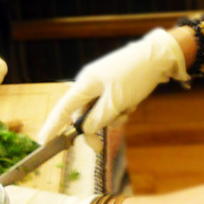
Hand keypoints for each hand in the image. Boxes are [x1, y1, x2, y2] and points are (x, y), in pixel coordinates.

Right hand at [38, 28, 188, 146]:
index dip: (53, 125)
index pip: (63, 108)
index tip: (43, 141)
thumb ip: (98, 119)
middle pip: (83, 114)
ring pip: (101, 111)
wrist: (160, 56)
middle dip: (94, 128)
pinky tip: (134, 102)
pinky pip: (113, 105)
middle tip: (98, 148)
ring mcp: (105, 84)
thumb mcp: (116, 102)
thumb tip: (85, 129)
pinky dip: (122, 108)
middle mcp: (91, 83)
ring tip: (128, 109)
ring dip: (114, 117)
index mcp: (86, 83)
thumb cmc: (135, 76)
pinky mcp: (117, 85)